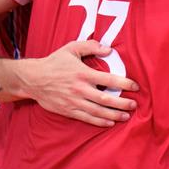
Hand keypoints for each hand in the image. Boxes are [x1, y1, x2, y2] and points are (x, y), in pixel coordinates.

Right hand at [13, 39, 139, 127]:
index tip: (135, 86)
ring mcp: (74, 101)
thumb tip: (109, 50)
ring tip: (126, 116)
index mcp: (83, 73)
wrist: (33, 78)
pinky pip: (86, 118)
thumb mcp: (71, 48)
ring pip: (98, 111)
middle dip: (122, 103)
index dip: (124, 83)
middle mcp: (80, 89)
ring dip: (114, 115)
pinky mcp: (68, 110)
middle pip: (106, 99)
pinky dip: (99, 121)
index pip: (108, 80)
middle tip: (134, 104)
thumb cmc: (54, 62)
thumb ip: (91, 46)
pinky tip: (109, 122)